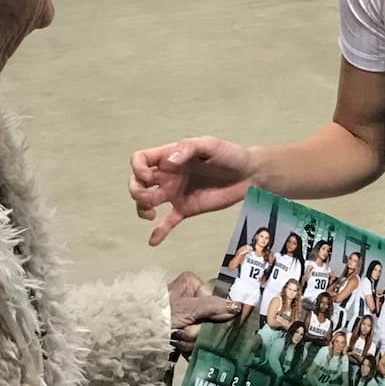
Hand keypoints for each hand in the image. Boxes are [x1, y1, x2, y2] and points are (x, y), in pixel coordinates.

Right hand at [131, 137, 255, 244]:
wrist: (248, 174)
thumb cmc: (229, 154)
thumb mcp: (210, 144)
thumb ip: (189, 148)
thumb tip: (170, 162)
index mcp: (170, 156)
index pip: (140, 159)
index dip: (137, 169)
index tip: (149, 177)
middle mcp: (168, 175)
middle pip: (138, 182)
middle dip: (136, 191)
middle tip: (150, 198)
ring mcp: (176, 193)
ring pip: (147, 202)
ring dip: (142, 209)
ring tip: (152, 215)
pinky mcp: (186, 209)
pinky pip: (168, 222)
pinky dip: (159, 232)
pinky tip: (153, 241)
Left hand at [167, 271, 236, 356]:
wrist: (132, 337)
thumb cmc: (159, 315)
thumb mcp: (189, 309)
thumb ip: (214, 307)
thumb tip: (238, 306)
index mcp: (191, 284)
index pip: (217, 299)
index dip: (214, 314)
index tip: (206, 323)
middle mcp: (188, 297)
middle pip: (209, 318)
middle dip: (199, 331)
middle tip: (185, 333)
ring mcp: (183, 316)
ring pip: (201, 332)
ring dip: (190, 341)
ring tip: (176, 341)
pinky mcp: (178, 332)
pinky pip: (193, 341)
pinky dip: (187, 348)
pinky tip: (179, 350)